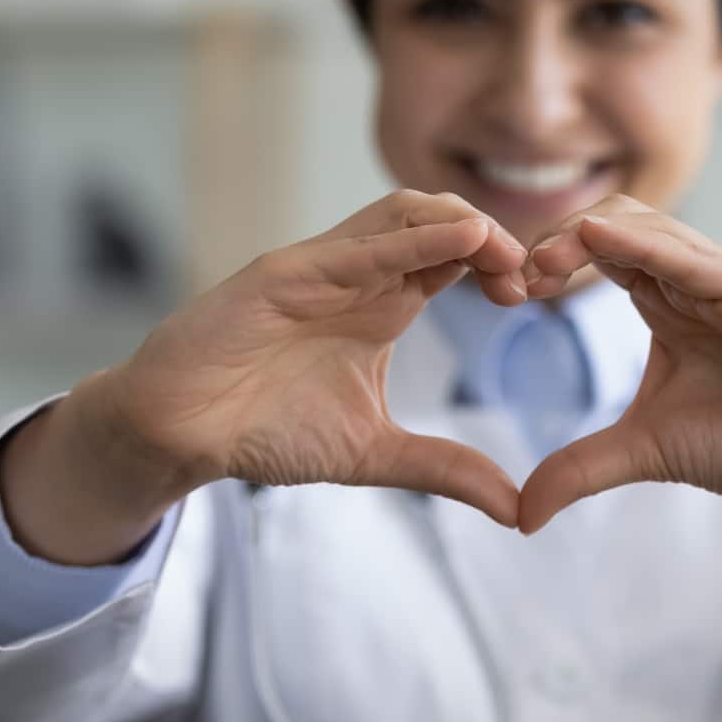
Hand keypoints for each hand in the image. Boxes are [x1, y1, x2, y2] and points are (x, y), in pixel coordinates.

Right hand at [80, 190, 532, 529]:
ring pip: (403, 212)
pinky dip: (414, 238)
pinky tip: (463, 240)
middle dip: (496, 238)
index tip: (541, 297)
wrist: (180, 434)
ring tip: (507, 252)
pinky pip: (358, 245)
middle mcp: (358, 275)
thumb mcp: (374, 454)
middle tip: (534, 277)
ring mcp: (322, 268)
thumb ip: (444, 469)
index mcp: (382, 303)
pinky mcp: (285, 274)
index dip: (504, 265)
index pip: (458, 258)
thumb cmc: (264, 430)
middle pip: (441, 221)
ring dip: (464, 223)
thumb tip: (517, 509)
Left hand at [514, 194, 721, 534]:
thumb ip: (584, 468)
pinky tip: (609, 242)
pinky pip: (708, 263)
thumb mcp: (650, 451)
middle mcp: (698, 278)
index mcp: (668, 299)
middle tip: (514, 277)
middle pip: (619, 223)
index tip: (504, 293)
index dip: (550, 259)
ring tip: (545, 258)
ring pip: (658, 230)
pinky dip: (656, 247)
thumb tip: (520, 514)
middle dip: (561, 240)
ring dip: (595, 236)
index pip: (599, 251)